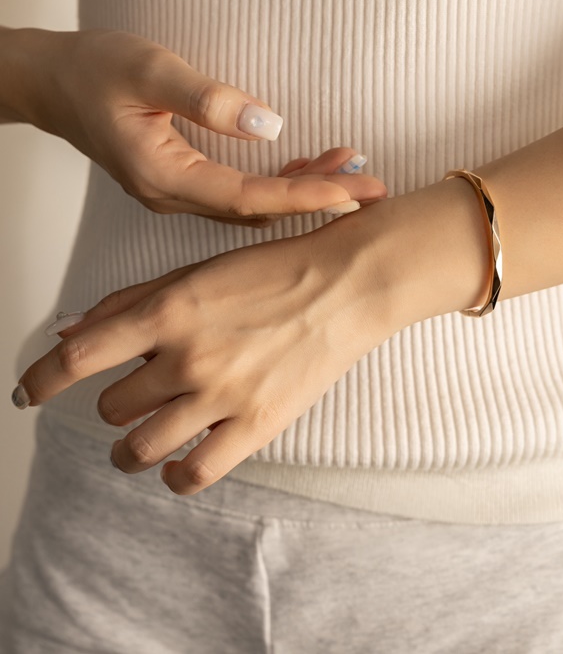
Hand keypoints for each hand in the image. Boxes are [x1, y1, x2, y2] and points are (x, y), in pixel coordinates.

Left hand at [14, 220, 393, 493]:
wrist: (344, 284)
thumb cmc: (273, 271)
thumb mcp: (195, 273)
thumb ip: (129, 303)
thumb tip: (71, 330)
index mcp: (168, 310)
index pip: (79, 356)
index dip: (41, 380)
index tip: (29, 393)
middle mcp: (188, 355)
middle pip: (112, 406)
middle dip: (114, 405)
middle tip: (134, 397)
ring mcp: (222, 394)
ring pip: (142, 447)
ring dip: (129, 451)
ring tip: (135, 447)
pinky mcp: (256, 425)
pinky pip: (194, 474)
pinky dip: (174, 478)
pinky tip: (175, 467)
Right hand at [23, 28, 386, 224]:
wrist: (53, 82)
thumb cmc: (94, 69)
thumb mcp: (148, 68)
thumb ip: (207, 98)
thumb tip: (270, 124)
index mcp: (163, 175)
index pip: (248, 197)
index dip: (304, 196)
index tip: (352, 192)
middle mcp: (172, 196)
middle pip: (259, 209)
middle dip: (318, 198)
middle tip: (375, 187)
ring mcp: (177, 193)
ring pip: (252, 205)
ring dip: (302, 190)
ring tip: (354, 171)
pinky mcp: (183, 182)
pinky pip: (239, 193)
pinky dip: (278, 183)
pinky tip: (309, 167)